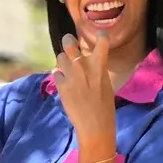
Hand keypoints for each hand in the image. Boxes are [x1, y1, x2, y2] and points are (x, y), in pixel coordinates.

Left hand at [52, 31, 115, 159]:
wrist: (94, 126)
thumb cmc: (105, 107)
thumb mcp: (106, 84)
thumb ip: (97, 70)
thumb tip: (88, 61)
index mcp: (99, 67)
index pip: (101, 43)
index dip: (100, 37)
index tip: (100, 36)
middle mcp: (83, 68)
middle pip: (69, 44)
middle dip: (68, 41)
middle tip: (69, 43)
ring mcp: (70, 76)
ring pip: (60, 58)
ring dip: (63, 61)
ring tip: (68, 69)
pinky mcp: (61, 86)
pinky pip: (57, 74)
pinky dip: (60, 77)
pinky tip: (66, 83)